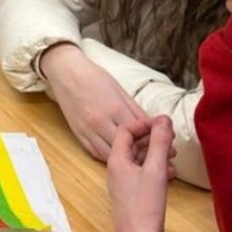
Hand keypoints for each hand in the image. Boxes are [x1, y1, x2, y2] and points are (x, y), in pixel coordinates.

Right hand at [40, 43, 147, 160]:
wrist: (65, 72)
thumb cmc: (93, 76)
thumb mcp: (119, 89)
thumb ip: (135, 110)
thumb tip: (152, 125)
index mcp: (114, 108)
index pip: (139, 131)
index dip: (154, 138)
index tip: (165, 139)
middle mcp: (100, 122)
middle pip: (127, 148)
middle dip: (144, 152)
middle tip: (157, 153)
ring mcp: (87, 131)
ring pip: (112, 156)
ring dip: (127, 159)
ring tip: (140, 156)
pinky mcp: (78, 135)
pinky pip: (96, 153)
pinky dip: (110, 157)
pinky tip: (120, 154)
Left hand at [107, 116, 173, 231]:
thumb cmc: (145, 206)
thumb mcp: (156, 170)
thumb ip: (160, 143)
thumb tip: (164, 119)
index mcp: (116, 159)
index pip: (125, 129)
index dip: (144, 122)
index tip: (163, 123)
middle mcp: (116, 168)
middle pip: (131, 142)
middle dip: (152, 137)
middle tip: (171, 137)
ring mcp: (122, 182)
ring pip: (138, 157)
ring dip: (155, 152)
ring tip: (174, 154)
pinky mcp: (131, 193)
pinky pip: (141, 171)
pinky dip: (155, 167)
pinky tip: (170, 173)